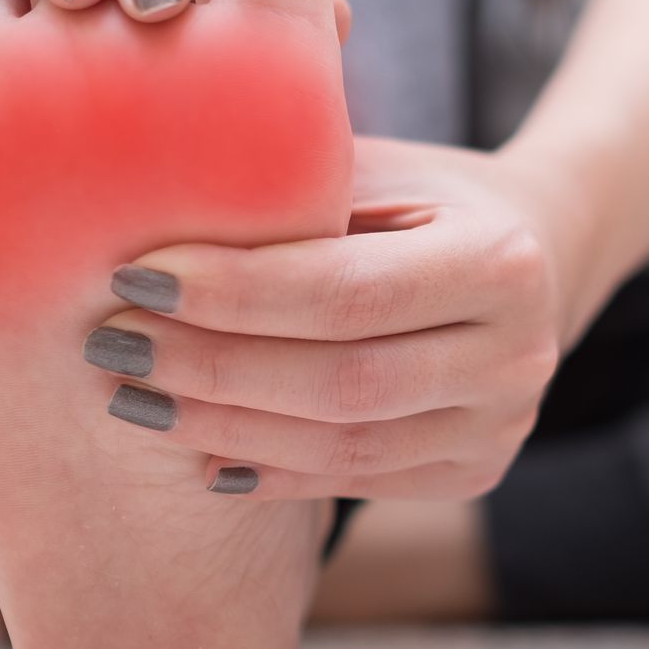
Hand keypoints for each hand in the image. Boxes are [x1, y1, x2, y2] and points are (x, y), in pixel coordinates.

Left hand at [92, 137, 588, 499]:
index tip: (131, 279)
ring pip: (345, 447)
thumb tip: (145, 182)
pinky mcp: (477, 472)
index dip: (232, 294)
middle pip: (343, 381)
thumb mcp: (374, 166)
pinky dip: (270, 471)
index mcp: (501, 258)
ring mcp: (503, 424)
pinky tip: (197, 450)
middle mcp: (520, 353)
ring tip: (133, 399)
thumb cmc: (420, 196)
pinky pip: (358, 482)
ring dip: (226, 428)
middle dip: (213, 369)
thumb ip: (293, 183)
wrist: (536, 254)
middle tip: (112, 347)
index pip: (344, 291)